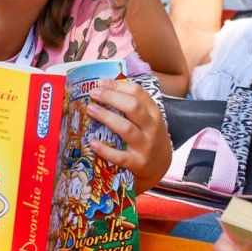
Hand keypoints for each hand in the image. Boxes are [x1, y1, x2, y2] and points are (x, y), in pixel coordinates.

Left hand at [85, 78, 171, 192]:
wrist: (161, 167)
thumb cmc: (149, 138)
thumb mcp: (148, 120)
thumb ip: (133, 106)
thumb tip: (105, 88)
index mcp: (154, 113)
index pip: (138, 92)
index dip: (118, 85)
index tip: (101, 82)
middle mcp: (152, 127)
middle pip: (132, 107)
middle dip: (111, 97)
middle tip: (93, 93)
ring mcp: (145, 146)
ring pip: (125, 128)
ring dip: (106, 117)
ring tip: (90, 109)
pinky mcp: (138, 163)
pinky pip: (120, 156)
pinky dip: (105, 150)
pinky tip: (92, 143)